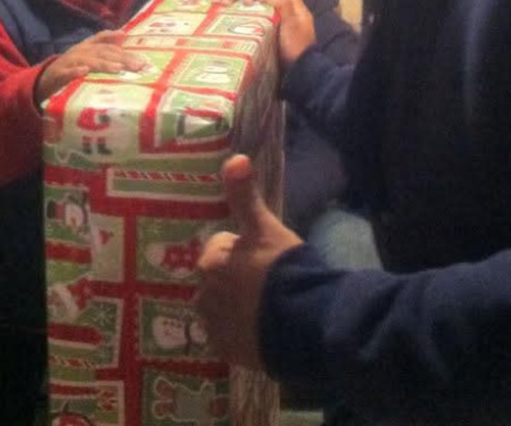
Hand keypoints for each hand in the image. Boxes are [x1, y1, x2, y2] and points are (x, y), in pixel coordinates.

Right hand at [36, 30, 146, 101]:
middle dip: (122, 59)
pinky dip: (75, 72)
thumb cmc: (71, 67)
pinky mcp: (57, 74)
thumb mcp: (88, 54)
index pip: (110, 48)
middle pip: (103, 53)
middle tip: (138, 67)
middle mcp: (80, 52)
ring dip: (103, 64)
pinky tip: (84, 72)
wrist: (43, 79)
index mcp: (89, 48)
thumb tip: (123, 34)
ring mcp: (68, 62)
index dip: (126, 53)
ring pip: (88, 61)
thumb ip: (104, 42)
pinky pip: (66, 73)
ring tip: (118, 69)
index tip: (144, 61)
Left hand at [196, 154, 302, 367]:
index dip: (244, 251)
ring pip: (220, 308)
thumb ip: (245, 194)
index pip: (221, 248)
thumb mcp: (266, 226)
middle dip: (235, 279)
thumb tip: (235, 157)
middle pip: (217, 279)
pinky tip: (263, 330)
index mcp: (211, 261)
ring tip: (267, 309)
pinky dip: (240, 334)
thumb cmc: (285, 269)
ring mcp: (214, 326)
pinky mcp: (226, 352)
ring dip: (236, 307)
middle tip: (267, 284)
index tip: (265, 258)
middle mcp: (203, 294)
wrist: (307, 319)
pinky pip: (227, 337)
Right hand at [260, 0, 316, 63]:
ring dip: (265, 0)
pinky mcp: (283, 34)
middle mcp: (295, 14)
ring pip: (276, 6)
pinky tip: (253, 14)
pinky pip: (272, 18)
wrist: (301, 67)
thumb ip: (282, 5)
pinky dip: (264, 13)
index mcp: (299, 9)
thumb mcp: (291, 23)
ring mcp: (289, 24)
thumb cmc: (296, 44)